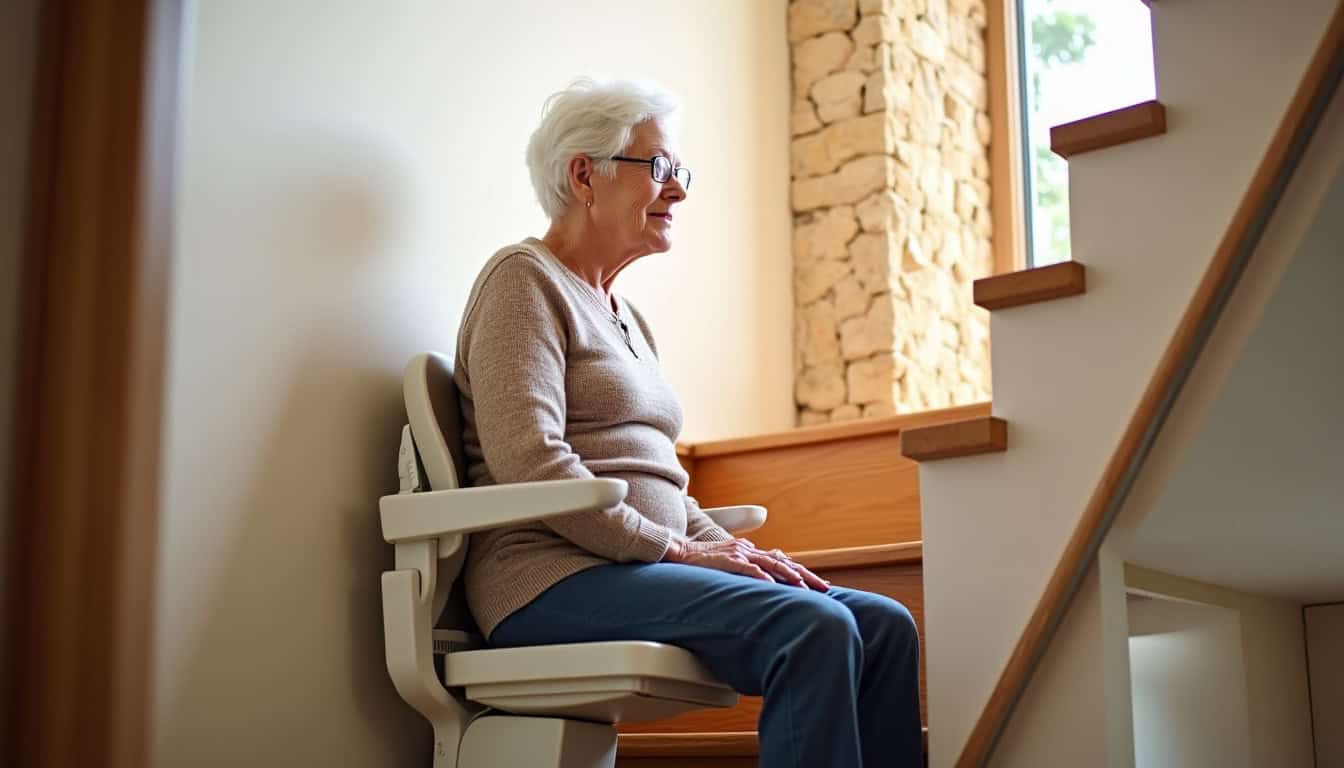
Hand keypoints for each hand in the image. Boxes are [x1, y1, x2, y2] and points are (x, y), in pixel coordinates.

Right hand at [664, 537, 829, 590]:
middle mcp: (748, 549)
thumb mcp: (728, 566)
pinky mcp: (725, 559)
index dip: (803, 572)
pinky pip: (746, 567)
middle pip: (784, 561)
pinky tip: (772, 584)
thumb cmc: (701, 562)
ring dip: (789, 575)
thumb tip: (763, 586)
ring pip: (770, 563)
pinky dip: (760, 575)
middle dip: (806, 575)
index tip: (820, 584)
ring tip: (805, 586)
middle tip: (826, 588)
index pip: (783, 561)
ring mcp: (738, 553)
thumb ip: (745, 571)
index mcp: (750, 552)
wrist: (678, 552)